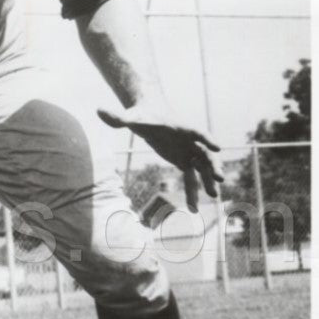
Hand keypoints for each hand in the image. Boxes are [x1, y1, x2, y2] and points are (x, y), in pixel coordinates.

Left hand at [97, 104, 223, 212]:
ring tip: (213, 196)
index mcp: (181, 127)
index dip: (207, 138)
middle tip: (220, 178)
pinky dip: (192, 191)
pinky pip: (191, 177)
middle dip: (213, 165)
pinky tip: (192, 208)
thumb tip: (98, 110)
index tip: (217, 146)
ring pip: (202, 168)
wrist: (149, 112)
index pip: (197, 132)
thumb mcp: (130, 117)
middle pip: (205, 152)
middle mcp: (189, 139)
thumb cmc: (141, 113)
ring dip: (208, 181)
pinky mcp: (183, 160)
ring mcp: (188, 150)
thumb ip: (117, 116)